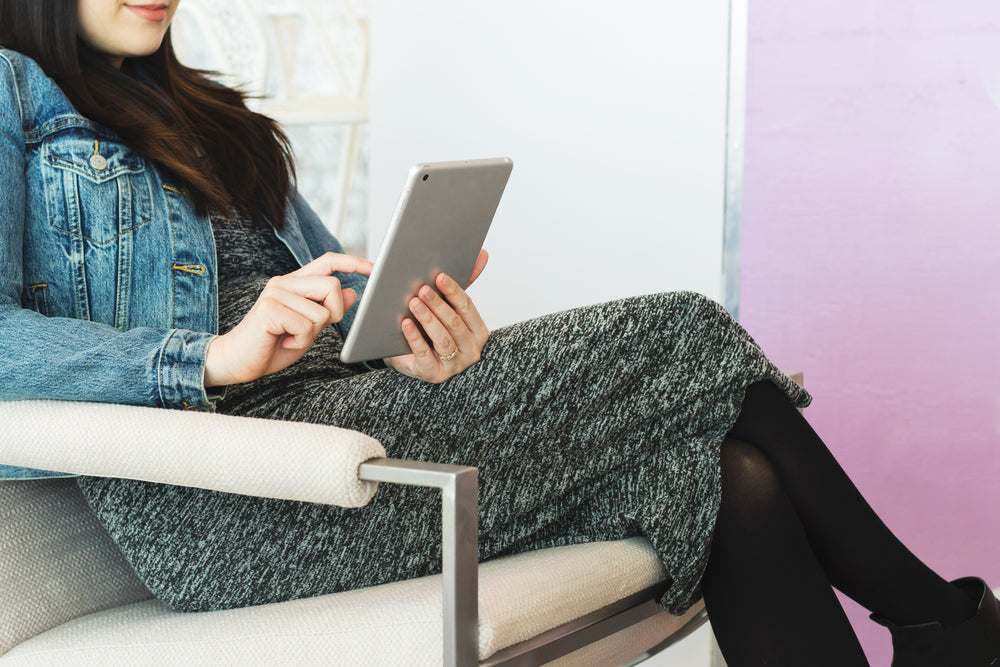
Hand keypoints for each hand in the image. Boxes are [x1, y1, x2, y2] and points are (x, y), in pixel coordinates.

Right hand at [204, 252, 371, 386]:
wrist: (237, 361)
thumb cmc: (272, 344)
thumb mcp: (308, 327)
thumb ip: (327, 309)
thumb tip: (352, 292)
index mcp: (294, 283)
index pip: (328, 262)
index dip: (352, 263)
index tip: (373, 269)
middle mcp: (284, 282)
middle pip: (332, 287)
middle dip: (333, 313)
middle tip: (311, 330)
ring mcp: (276, 293)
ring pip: (321, 312)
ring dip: (312, 334)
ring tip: (289, 337)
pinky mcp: (270, 309)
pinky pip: (307, 326)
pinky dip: (300, 341)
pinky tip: (282, 341)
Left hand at [384, 250, 489, 382]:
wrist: (410, 358)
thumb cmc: (432, 330)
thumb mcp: (447, 307)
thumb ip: (462, 284)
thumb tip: (482, 254)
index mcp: (478, 331)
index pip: (468, 308)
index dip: (453, 291)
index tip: (439, 276)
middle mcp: (471, 350)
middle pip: (455, 323)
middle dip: (438, 304)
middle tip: (422, 288)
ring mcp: (454, 365)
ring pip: (443, 339)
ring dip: (428, 318)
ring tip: (413, 303)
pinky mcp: (434, 374)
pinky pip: (425, 354)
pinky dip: (415, 337)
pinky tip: (405, 324)